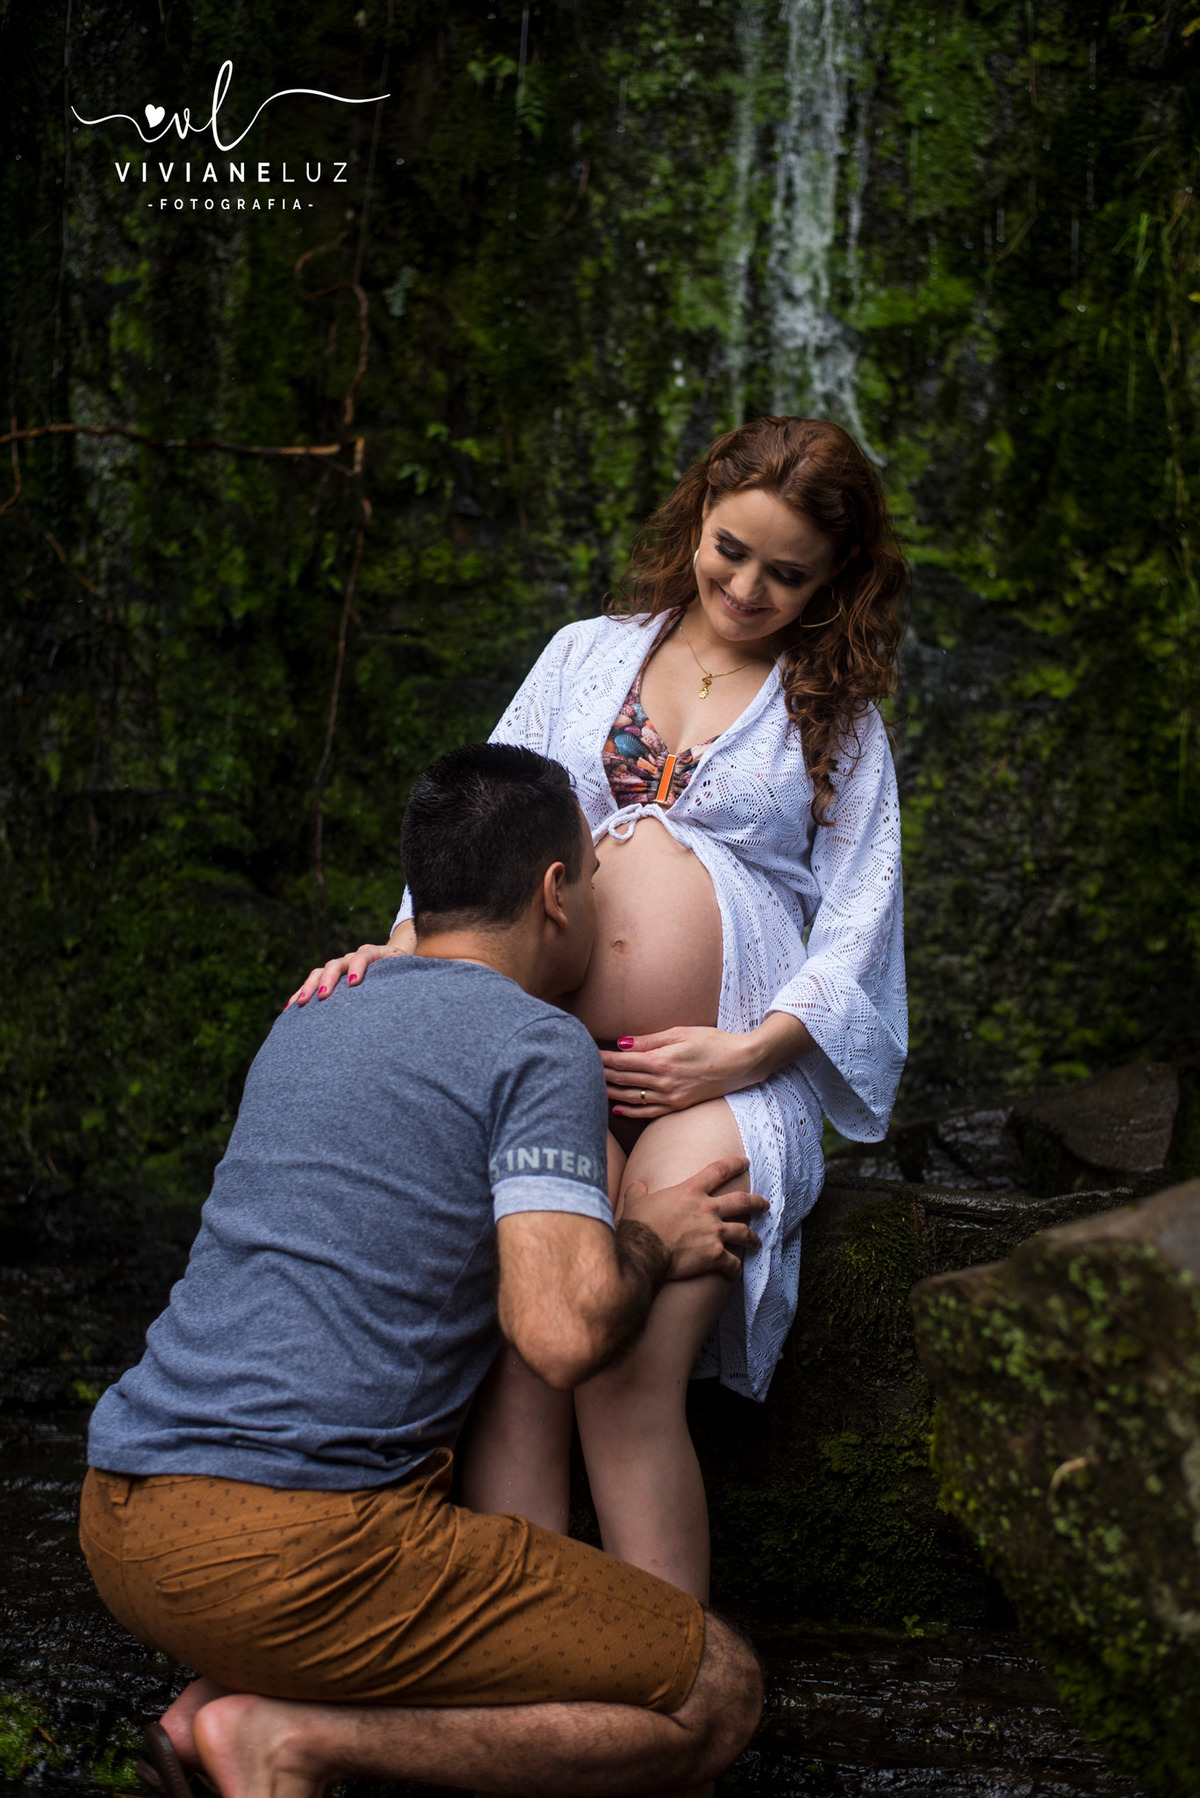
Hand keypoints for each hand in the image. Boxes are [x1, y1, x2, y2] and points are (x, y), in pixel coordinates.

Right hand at [288, 920, 415, 1007]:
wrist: (393, 962)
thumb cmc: (404, 971)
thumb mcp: (410, 970)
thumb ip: (411, 971)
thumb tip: (425, 969)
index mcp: (374, 953)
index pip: (364, 955)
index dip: (358, 966)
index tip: (354, 983)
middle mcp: (353, 957)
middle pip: (336, 964)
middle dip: (329, 979)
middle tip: (325, 996)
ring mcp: (339, 967)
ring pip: (319, 973)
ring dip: (309, 987)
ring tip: (300, 1004)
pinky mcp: (330, 979)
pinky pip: (311, 985)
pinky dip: (300, 995)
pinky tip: (289, 1010)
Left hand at [600, 1014, 814, 1116]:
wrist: (741, 1063)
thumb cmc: (712, 1042)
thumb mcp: (680, 1033)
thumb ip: (648, 1041)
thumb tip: (620, 1044)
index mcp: (662, 1061)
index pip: (622, 1063)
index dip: (601, 1059)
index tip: (585, 1053)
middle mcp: (663, 1082)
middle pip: (623, 1080)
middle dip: (600, 1075)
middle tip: (580, 1069)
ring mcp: (671, 1097)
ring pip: (631, 1097)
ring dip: (610, 1092)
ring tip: (591, 1087)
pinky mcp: (678, 1106)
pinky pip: (648, 1111)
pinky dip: (630, 1111)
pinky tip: (616, 1108)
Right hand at [619, 1156, 766, 1281]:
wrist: (643, 1250)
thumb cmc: (638, 1225)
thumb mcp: (635, 1202)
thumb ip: (638, 1192)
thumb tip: (636, 1186)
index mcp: (691, 1191)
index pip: (718, 1171)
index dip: (734, 1164)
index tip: (744, 1162)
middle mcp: (708, 1208)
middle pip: (741, 1202)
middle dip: (756, 1202)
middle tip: (765, 1204)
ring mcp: (714, 1232)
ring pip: (744, 1232)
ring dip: (753, 1237)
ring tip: (757, 1241)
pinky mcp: (715, 1255)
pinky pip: (733, 1263)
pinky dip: (736, 1269)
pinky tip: (736, 1273)